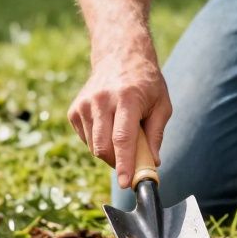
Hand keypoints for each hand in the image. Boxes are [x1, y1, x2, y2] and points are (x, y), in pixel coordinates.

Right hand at [68, 44, 171, 188]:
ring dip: (109, 152)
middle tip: (130, 163)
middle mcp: (102, 100)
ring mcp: (85, 104)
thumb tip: (152, 163)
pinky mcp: (74, 110)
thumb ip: (156, 134)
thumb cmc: (146, 83)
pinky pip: (86, 139)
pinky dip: (98, 142)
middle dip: (117, 163)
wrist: (119, 55)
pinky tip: (108, 126)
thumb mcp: (162, 104)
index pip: (122, 138)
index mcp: (127, 99)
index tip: (125, 183)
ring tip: (121, 134)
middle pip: (103, 147)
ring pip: (93, 147)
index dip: (124, 164)